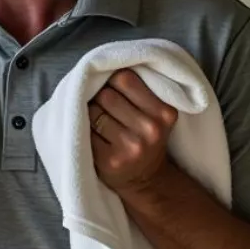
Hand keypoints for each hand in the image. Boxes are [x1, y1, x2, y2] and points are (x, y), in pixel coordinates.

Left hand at [87, 70, 178, 193]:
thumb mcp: (156, 114)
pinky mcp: (110, 161)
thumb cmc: (146, 138)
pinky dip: (85, 131)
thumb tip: (102, 67)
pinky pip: (86, 132)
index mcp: (164, 113)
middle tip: (106, 109)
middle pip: (107, 95)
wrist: (146, 181)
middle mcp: (150, 130)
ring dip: (91, 114)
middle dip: (100, 98)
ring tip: (101, 123)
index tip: (114, 90)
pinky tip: (94, 137)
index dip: (113, 81)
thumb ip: (139, 91)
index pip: (125, 79)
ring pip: (93, 112)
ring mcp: (129, 147)